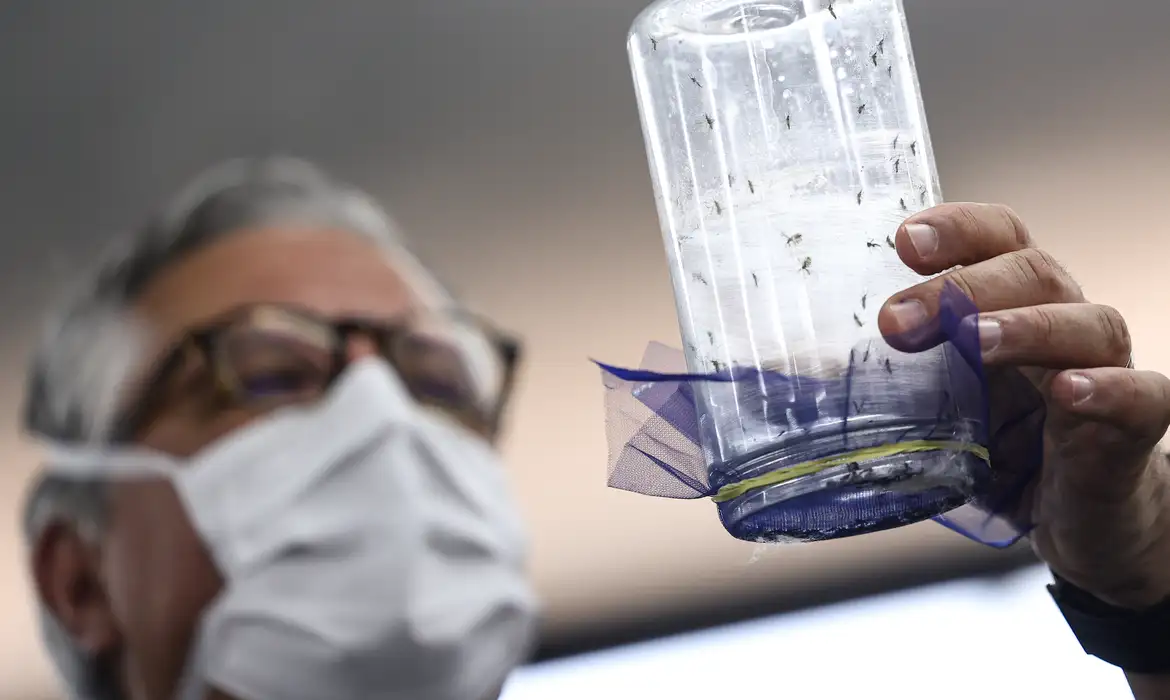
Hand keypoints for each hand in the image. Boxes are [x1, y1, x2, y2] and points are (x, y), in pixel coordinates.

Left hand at [878, 203, 1169, 609]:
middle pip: (1034, 271)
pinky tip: (1067, 391)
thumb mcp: (933, 419)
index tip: (903, 238)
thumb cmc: (1003, 458)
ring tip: (977, 343)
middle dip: (964, 287)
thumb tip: (788, 382)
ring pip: (1087, 323)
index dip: (957, 229)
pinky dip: (1104, 389)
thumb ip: (882, 393)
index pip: (997, 241)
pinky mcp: (1134, 431)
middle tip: (897, 321)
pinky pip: (1139, 397)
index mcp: (1011, 310)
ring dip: (1027, 326)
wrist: (1084, 524)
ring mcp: (1104, 373)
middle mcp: (1062, 328)